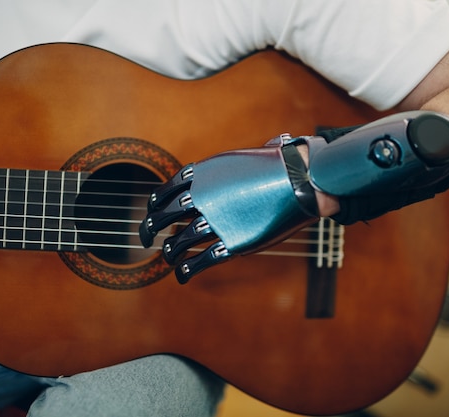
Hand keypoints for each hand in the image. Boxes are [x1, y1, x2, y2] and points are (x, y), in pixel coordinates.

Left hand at [139, 137, 320, 282]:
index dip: (155, 204)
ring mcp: (215, 221)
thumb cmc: (283, 164)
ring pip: (179, 242)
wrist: (302, 179)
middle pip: (163, 217)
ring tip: (168, 258)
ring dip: (169, 252)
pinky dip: (187, 270)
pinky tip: (182, 275)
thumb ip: (241, 158)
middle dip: (149, 229)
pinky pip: (200, 261)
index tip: (151, 211)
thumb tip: (269, 142)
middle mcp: (202, 197)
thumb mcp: (255, 151)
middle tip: (145, 238)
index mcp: (203, 175)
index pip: (166, 191)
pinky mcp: (231, 243)